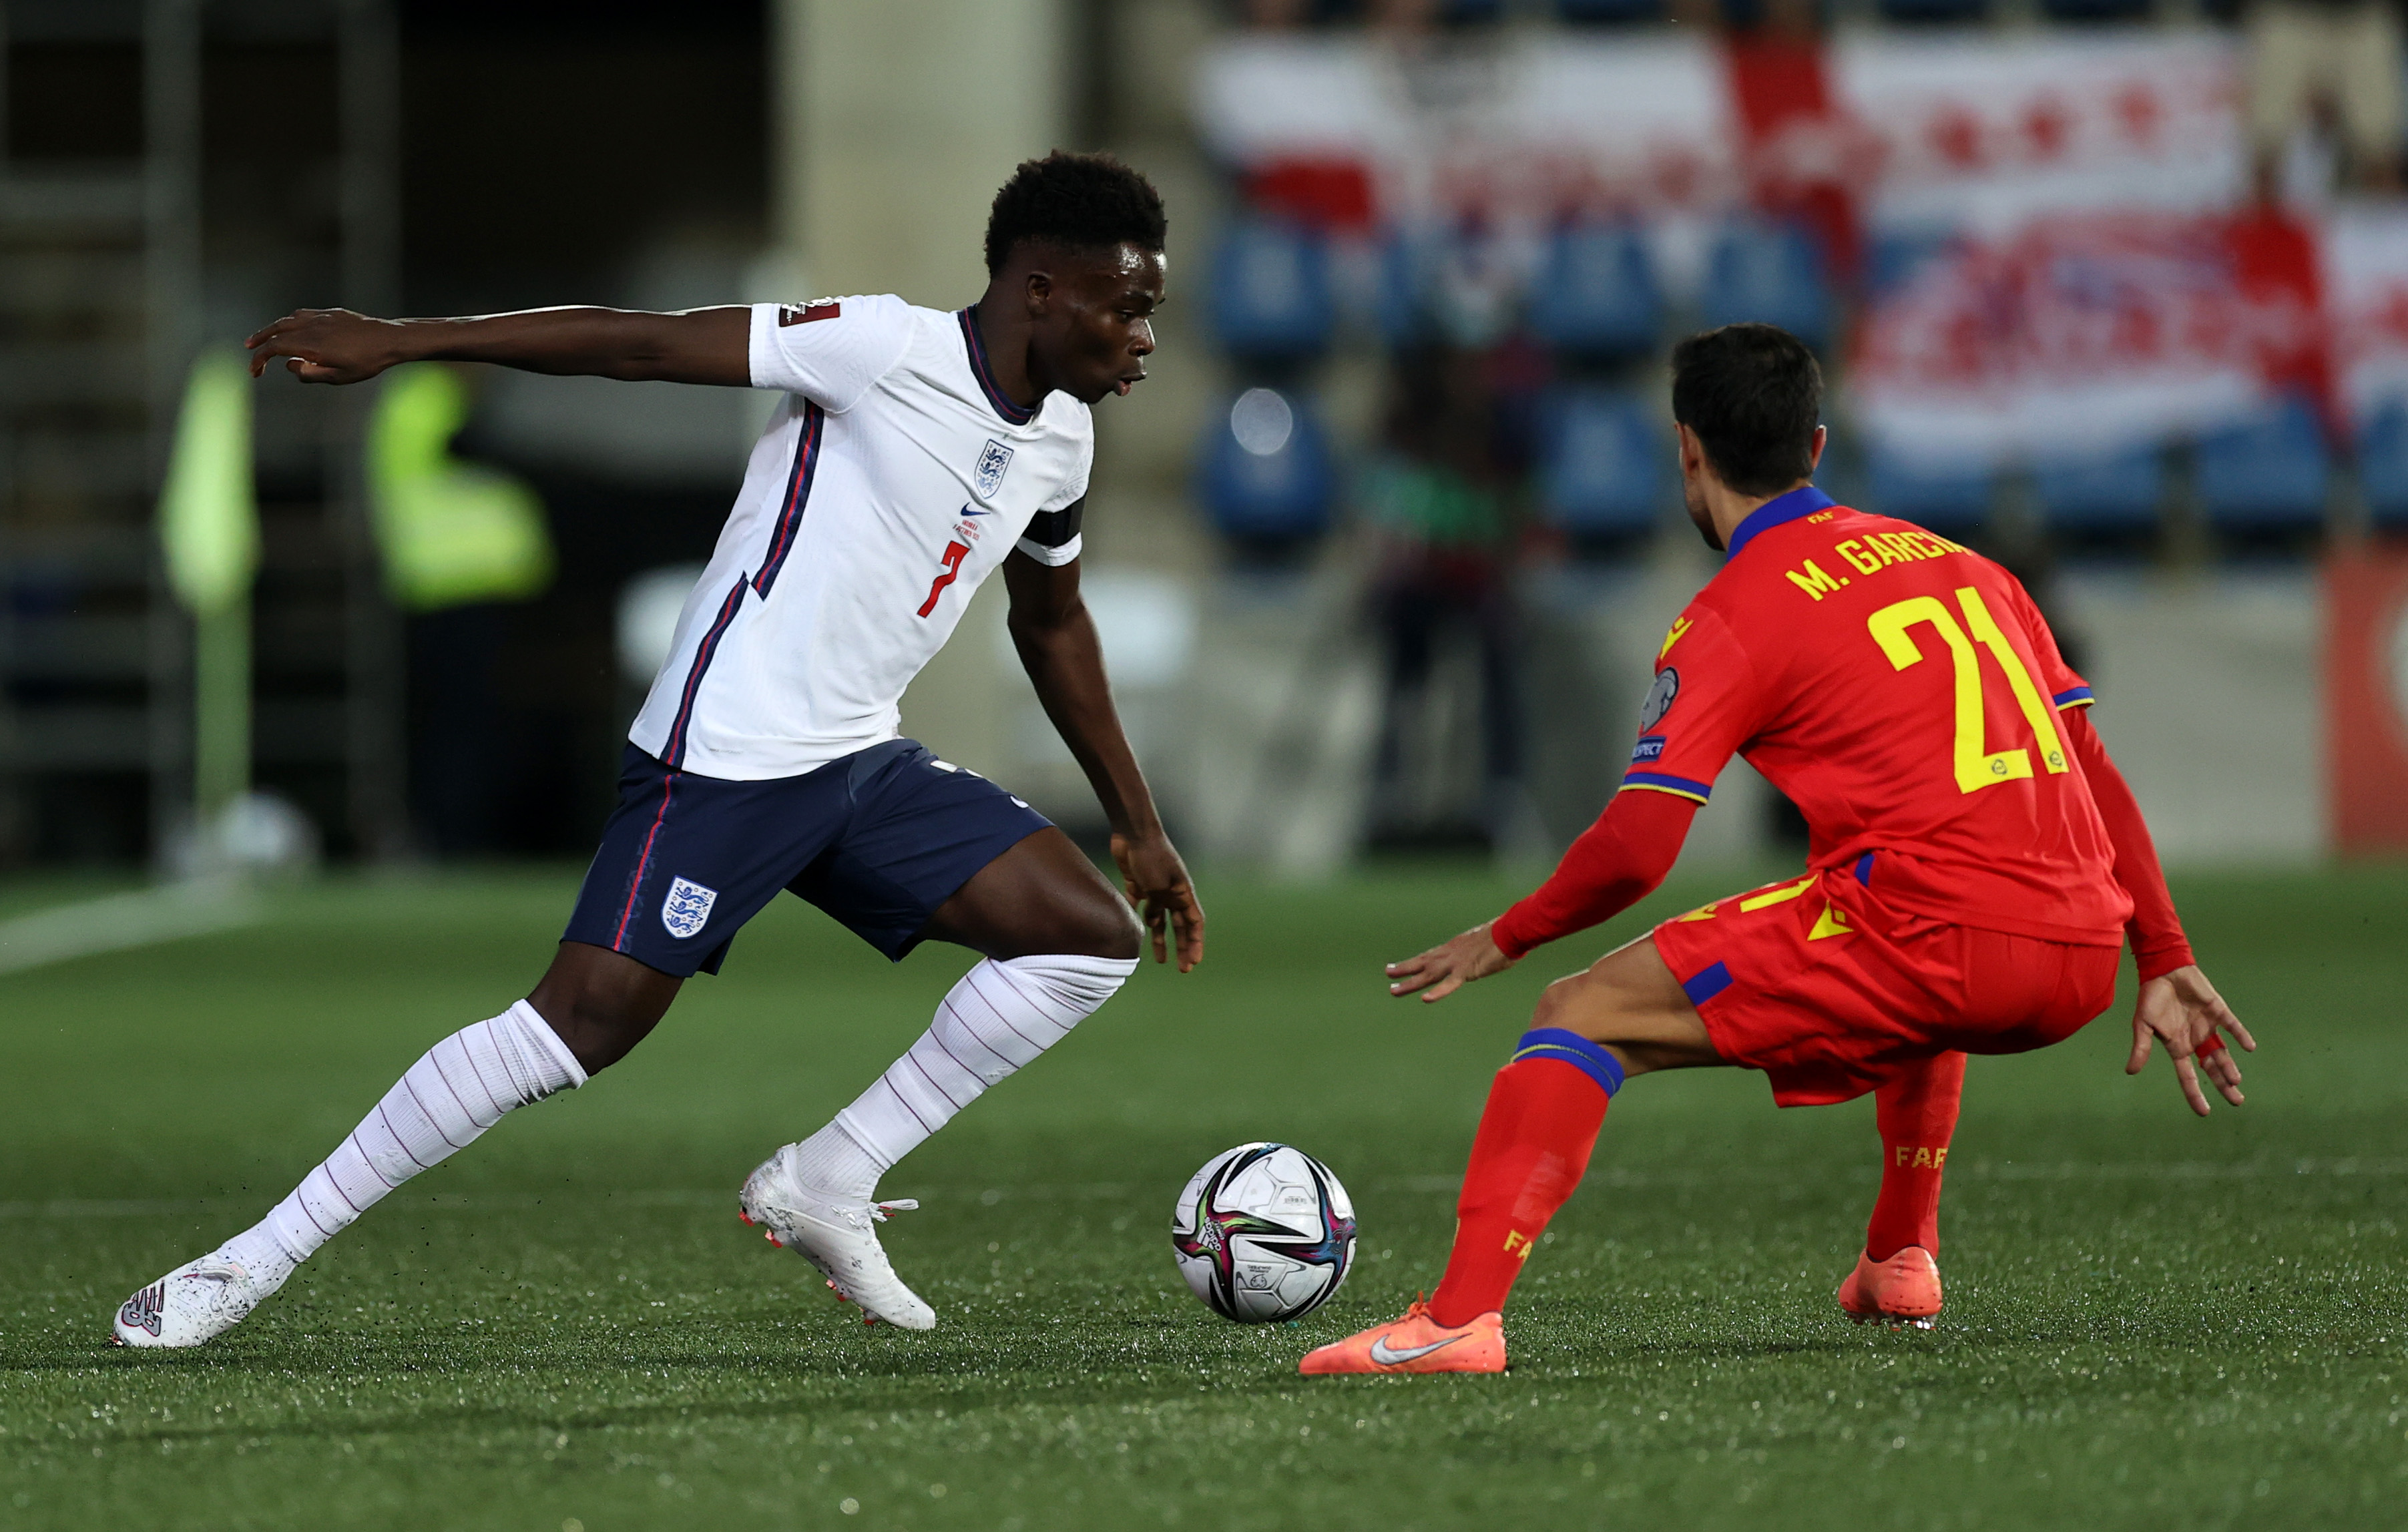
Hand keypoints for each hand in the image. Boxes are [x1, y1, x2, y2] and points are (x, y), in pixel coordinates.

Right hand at [246, 309, 409, 383]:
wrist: (390, 339)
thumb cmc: (367, 362)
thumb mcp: (339, 377)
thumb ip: (310, 374)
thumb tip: (289, 365)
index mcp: (311, 344)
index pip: (275, 348)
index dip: (260, 359)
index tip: (255, 371)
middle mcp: (312, 327)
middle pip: (276, 330)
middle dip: (260, 341)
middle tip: (249, 350)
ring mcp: (321, 317)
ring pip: (288, 320)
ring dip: (272, 328)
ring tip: (263, 337)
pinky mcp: (331, 313)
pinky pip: (303, 314)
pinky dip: (290, 321)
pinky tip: (290, 327)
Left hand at [1111, 830, 1203, 971]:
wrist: (1133, 832)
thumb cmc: (1152, 856)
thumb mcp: (1162, 882)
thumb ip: (1162, 902)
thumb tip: (1156, 923)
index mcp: (1183, 893)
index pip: (1195, 923)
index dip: (1196, 943)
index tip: (1194, 962)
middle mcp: (1171, 893)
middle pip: (1180, 926)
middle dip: (1182, 947)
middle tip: (1183, 969)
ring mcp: (1155, 889)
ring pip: (1159, 920)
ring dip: (1161, 939)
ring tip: (1160, 960)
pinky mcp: (1137, 884)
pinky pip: (1138, 907)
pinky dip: (1137, 920)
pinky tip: (1133, 934)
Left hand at [1387, 924, 1515, 1002]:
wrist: (1510, 931)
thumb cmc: (1503, 937)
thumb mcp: (1482, 944)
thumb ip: (1474, 952)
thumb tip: (1476, 955)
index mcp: (1454, 947)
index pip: (1429, 955)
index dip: (1413, 962)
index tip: (1399, 965)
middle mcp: (1450, 953)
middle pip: (1422, 963)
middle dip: (1404, 969)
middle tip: (1387, 973)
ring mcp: (1456, 963)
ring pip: (1428, 975)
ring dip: (1410, 983)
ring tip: (1393, 990)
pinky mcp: (1467, 971)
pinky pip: (1449, 984)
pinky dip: (1437, 992)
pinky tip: (1425, 999)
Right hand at [2125, 964, 2253, 1115]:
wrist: (2163, 970)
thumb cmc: (2151, 997)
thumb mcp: (2142, 1024)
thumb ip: (2141, 1047)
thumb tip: (2130, 1072)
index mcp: (2178, 1046)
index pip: (2188, 1075)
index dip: (2195, 1093)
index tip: (2205, 1112)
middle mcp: (2195, 1040)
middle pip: (2212, 1068)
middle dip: (2224, 1085)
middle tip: (2237, 1101)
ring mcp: (2208, 1026)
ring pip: (2223, 1052)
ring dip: (2229, 1066)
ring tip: (2235, 1080)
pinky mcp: (2218, 1011)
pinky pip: (2232, 1026)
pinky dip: (2240, 1035)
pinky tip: (2248, 1048)